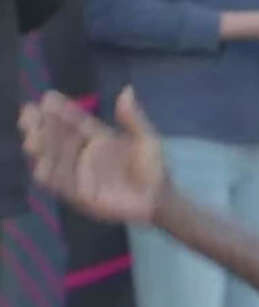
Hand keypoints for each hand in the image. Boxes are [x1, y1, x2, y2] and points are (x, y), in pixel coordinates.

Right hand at [18, 87, 168, 224]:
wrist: (161, 199)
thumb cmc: (154, 168)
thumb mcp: (147, 139)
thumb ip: (134, 118)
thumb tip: (127, 90)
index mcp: (98, 138)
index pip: (75, 122)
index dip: (61, 110)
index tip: (48, 97)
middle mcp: (85, 154)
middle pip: (58, 138)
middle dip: (42, 126)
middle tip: (31, 114)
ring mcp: (82, 174)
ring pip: (54, 160)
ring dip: (41, 150)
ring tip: (32, 138)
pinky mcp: (82, 196)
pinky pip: (61, 186)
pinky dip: (49, 176)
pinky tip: (41, 166)